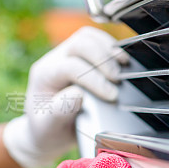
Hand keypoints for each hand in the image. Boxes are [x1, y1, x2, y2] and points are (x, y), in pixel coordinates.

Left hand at [2, 27, 128, 167]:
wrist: (46, 129)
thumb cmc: (48, 130)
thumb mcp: (49, 127)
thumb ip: (60, 111)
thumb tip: (78, 94)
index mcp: (44, 76)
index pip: (71, 67)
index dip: (94, 79)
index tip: (111, 96)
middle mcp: (54, 60)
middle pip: (79, 43)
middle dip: (102, 59)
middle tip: (118, 80)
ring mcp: (66, 54)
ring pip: (88, 36)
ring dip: (108, 48)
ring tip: (124, 65)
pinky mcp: (80, 55)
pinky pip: (95, 39)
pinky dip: (111, 47)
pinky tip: (123, 61)